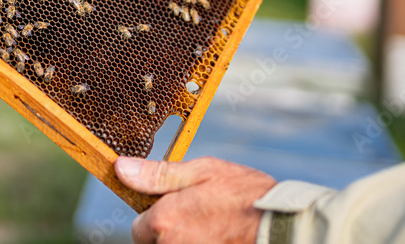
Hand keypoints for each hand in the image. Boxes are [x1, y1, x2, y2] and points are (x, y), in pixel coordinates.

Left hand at [115, 156, 276, 243]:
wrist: (283, 226)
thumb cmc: (245, 195)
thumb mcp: (201, 171)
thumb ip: (157, 174)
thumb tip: (121, 168)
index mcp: (164, 221)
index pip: (138, 229)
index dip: (154, 219)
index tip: (175, 210)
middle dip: (172, 233)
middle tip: (200, 217)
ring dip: (187, 241)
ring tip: (214, 228)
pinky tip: (221, 238)